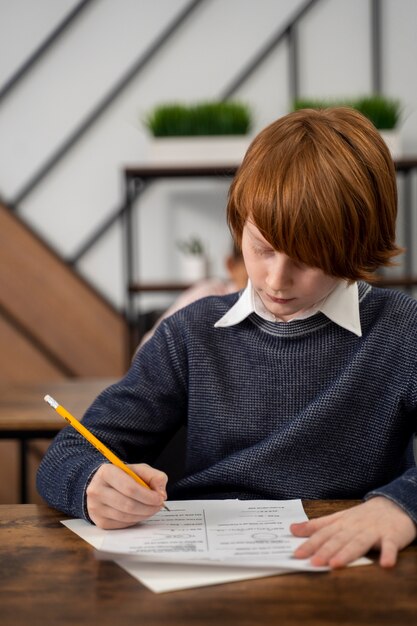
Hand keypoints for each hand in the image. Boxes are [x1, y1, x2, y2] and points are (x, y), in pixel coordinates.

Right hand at [86, 462, 167, 528]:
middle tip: (159, 505)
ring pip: (126, 517)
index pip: (130, 488)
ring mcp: (96, 507)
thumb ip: (154, 476)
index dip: (148, 496)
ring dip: (144, 515)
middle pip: (128, 504)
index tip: (160, 498)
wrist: (104, 485)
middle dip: (148, 507)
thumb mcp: (139, 470)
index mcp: (106, 473)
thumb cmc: (123, 476)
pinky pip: (123, 524)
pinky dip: (135, 520)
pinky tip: (140, 513)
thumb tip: (161, 494)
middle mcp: (97, 490)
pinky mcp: (99, 521)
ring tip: (152, 509)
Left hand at [290, 496, 415, 567]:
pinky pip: (390, 546)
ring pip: (359, 543)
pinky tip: (386, 564)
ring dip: (348, 553)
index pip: (323, 534)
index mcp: (342, 523)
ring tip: (336, 564)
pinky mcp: (392, 536)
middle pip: (339, 539)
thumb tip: (292, 529)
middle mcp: (355, 527)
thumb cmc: (363, 516)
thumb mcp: (339, 518)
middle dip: (326, 551)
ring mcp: (373, 531)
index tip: (297, 554)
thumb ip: (317, 525)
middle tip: (313, 562)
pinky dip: (388, 554)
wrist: (395, 504)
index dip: (310, 544)